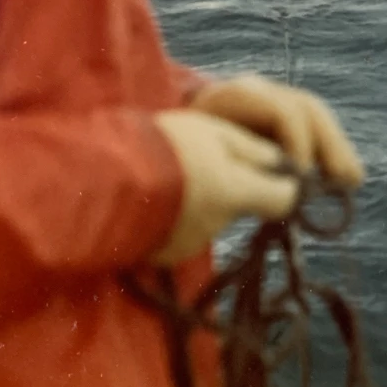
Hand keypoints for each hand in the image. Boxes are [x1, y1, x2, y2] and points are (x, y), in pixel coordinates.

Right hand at [152, 110, 298, 264]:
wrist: (102, 177)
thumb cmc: (163, 145)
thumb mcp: (213, 133)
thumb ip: (252, 150)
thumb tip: (280, 163)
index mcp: (234, 193)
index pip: (284, 200)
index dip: (284, 185)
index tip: (275, 172)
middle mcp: (217, 224)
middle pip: (240, 206)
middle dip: (229, 186)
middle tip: (199, 160)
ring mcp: (189, 243)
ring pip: (209, 217)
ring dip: (199, 199)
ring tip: (170, 174)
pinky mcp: (163, 253)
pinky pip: (181, 230)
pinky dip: (175, 215)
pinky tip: (155, 195)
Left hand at [190, 74, 363, 189]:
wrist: (159, 144)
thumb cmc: (179, 160)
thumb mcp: (204, 165)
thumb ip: (244, 175)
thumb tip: (291, 195)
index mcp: (234, 97)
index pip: (281, 110)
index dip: (298, 145)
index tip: (301, 181)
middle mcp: (258, 92)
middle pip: (306, 108)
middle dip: (330, 143)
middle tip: (346, 180)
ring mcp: (269, 101)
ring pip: (314, 116)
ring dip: (335, 149)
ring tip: (351, 180)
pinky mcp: (276, 120)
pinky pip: (311, 129)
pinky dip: (328, 152)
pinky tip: (342, 177)